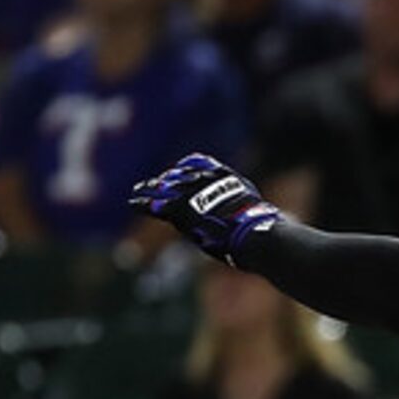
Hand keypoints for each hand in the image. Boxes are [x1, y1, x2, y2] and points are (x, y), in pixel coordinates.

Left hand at [132, 153, 277, 264]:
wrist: (256, 235)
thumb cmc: (263, 231)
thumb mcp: (258, 211)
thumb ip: (247, 208)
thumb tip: (264, 220)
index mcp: (225, 177)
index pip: (200, 164)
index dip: (185, 169)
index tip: (176, 172)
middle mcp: (207, 181)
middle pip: (179, 175)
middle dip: (164, 180)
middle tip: (150, 183)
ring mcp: (194, 194)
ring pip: (165, 188)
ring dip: (149, 189)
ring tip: (137, 192)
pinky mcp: (183, 209)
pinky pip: (158, 204)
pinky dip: (145, 203)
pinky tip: (134, 203)